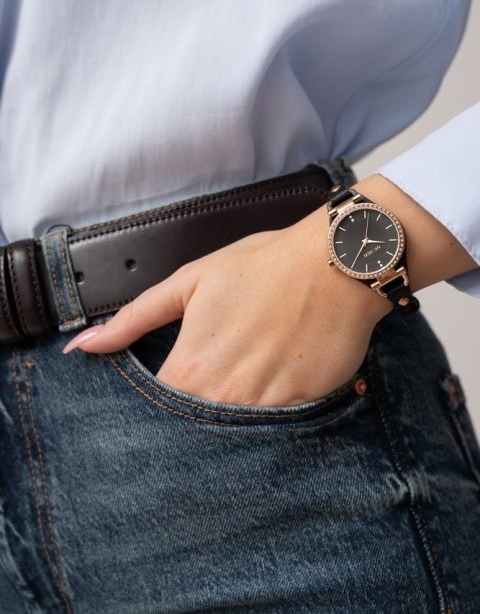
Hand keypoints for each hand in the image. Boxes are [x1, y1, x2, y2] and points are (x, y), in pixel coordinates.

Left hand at [62, 205, 390, 406]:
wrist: (335, 263)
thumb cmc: (263, 266)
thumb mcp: (190, 283)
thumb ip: (133, 319)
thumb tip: (82, 347)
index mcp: (191, 368)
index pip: (158, 414)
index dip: (160, 408)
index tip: (173, 392)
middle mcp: (225, 397)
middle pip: (196, 431)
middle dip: (198, 416)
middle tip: (218, 381)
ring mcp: (267, 407)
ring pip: (238, 436)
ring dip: (236, 417)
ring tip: (250, 378)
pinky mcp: (304, 408)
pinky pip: (280, 428)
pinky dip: (274, 413)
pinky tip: (278, 380)